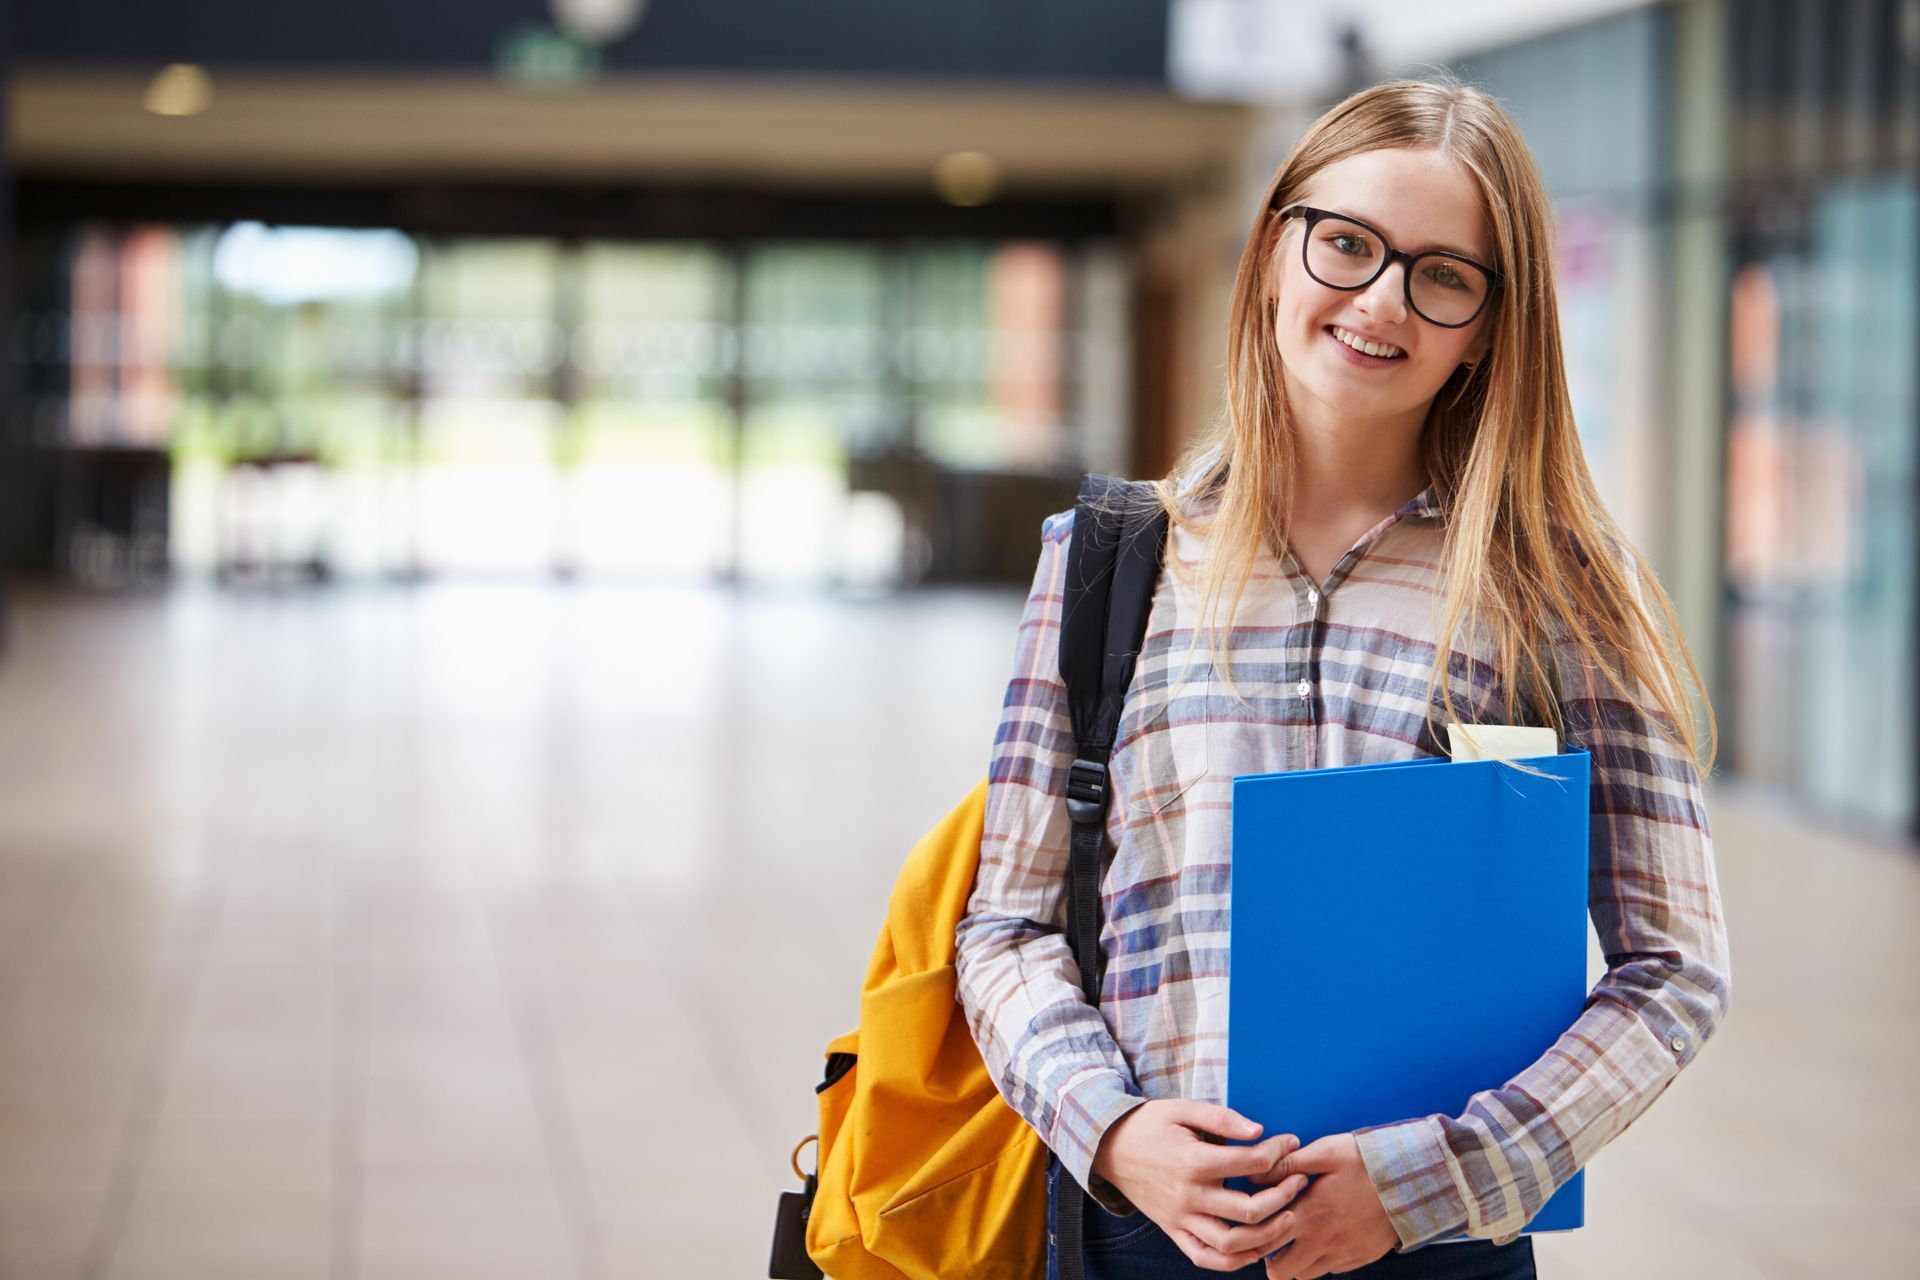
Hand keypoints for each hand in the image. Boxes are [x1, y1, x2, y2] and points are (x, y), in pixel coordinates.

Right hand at [1090, 1100, 1310, 1271]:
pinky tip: (1255, 1250)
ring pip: (1232, 1242)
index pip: (1251, 1163)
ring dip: (1267, 1236)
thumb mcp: (1184, 1109)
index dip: (1279, 1152)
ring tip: (1289, 1219)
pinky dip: (1232, 1262)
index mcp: (1194, 1161)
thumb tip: (1260, 1130)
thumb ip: (1223, 1118)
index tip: (1291, 1142)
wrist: (1109, 1147)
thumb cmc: (1150, 1124)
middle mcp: (1189, 1195)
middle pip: (1249, 1210)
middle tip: (1299, 1181)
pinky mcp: (1173, 1230)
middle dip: (1284, 1196)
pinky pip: (1204, 1257)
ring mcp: (1180, 1218)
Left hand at [1253, 1134, 1398, 1279]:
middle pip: (1282, 1272)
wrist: (1415, 1180)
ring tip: (1296, 1237)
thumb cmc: (1368, 1161)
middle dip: (1269, 1259)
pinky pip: (1331, 1270)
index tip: (1251, 1226)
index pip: (1266, 1243)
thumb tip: (1253, 1173)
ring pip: (1305, 1275)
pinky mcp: (1361, 1258)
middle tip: (1269, 1238)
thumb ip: (1287, 1164)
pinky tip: (1323, 1236)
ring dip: (1295, 1261)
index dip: (1252, 1239)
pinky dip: (1320, 1260)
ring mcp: (1344, 1254)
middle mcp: (1324, 1242)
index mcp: (1310, 1215)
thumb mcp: (1326, 1152)